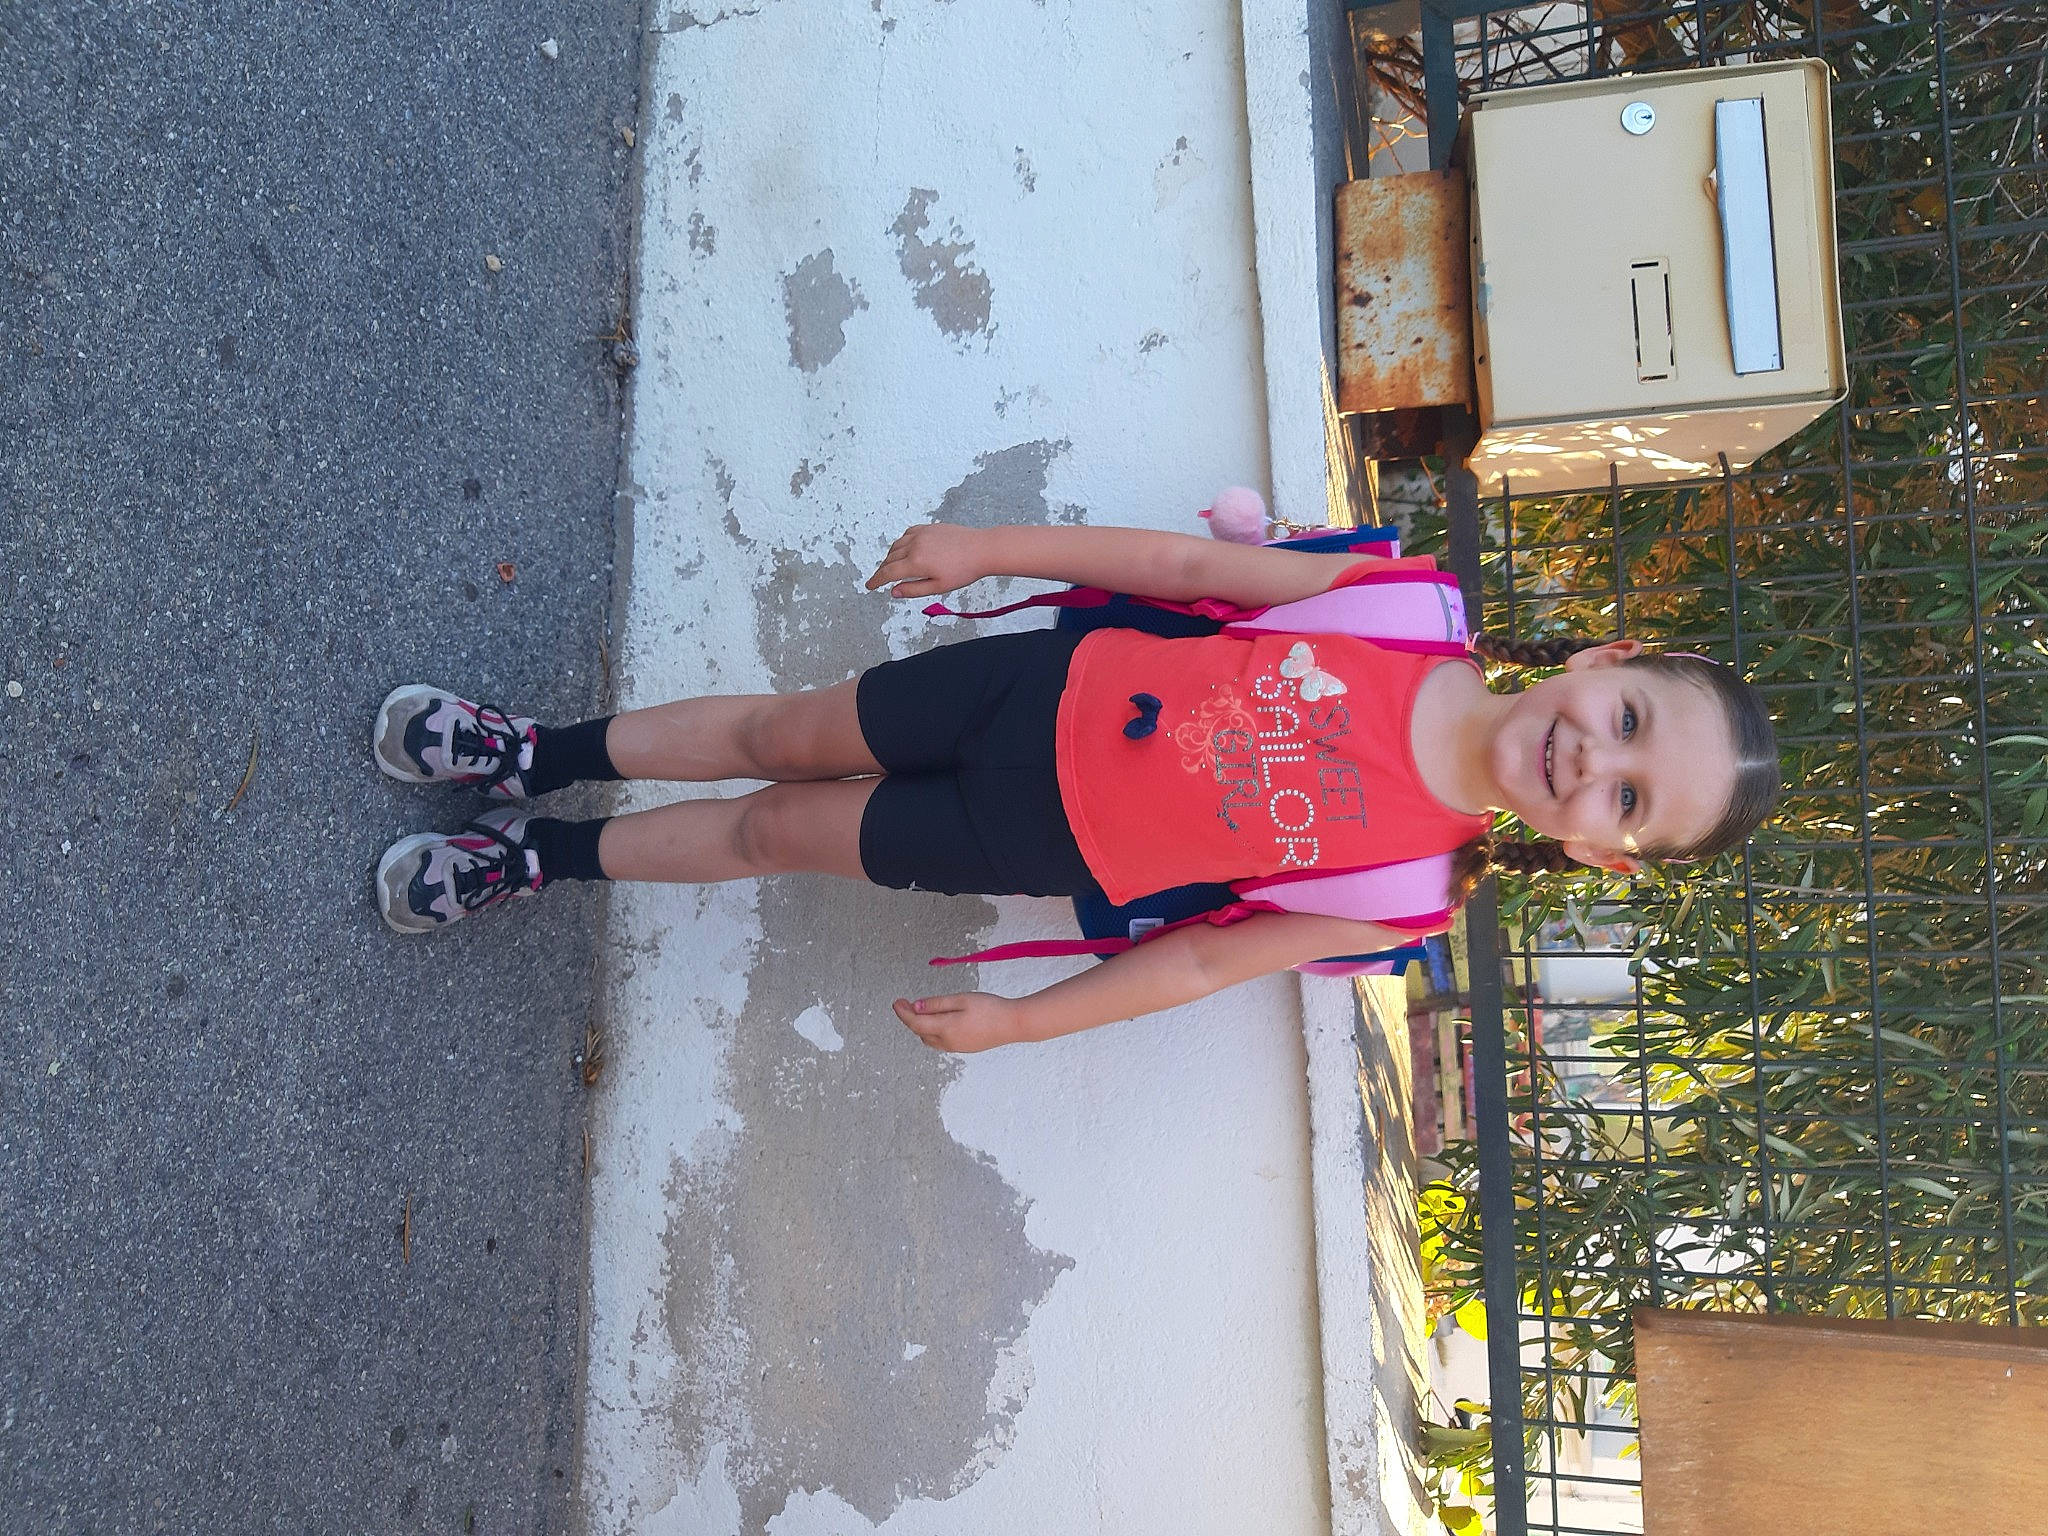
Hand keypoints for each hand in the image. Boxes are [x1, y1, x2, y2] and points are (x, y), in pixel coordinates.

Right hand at [865, 524, 988, 599]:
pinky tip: (905, 550)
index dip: (876, 580)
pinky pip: (907, 534)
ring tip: (892, 567)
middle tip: (880, 579)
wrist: (982, 549)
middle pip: (890, 558)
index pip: (888, 573)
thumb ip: (913, 590)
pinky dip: (901, 543)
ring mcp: (921, 534)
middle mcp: (914, 545)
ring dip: (890, 556)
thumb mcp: (938, 587)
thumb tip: (894, 592)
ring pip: (897, 545)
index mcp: (916, 562)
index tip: (869, 586)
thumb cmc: (964, 570)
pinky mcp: (929, 527)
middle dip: (883, 570)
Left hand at [892, 992, 1025, 1052]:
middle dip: (911, 1019)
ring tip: (922, 1010)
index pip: (915, 1023)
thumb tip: (916, 1007)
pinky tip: (939, 1021)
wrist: (1013, 1024)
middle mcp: (948, 1042)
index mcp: (945, 1028)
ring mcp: (956, 1047)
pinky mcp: (964, 1048)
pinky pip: (941, 1042)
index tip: (896, 1002)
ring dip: (922, 1027)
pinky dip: (933, 1032)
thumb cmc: (990, 1008)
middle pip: (920, 1033)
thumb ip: (937, 1004)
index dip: (903, 1012)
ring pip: (930, 1039)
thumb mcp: (961, 999)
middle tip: (907, 1003)